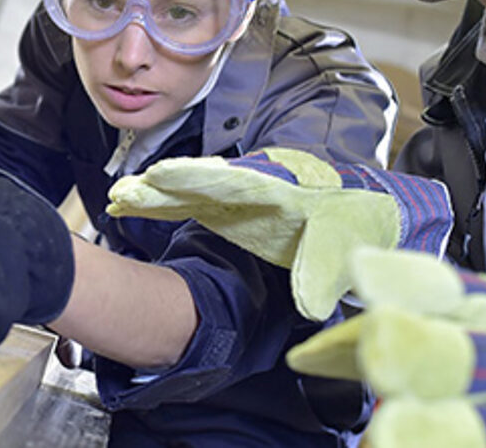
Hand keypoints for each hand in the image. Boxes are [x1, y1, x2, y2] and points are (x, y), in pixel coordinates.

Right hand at [106, 147, 450, 319]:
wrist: (365, 204)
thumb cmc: (357, 218)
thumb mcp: (346, 247)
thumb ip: (325, 274)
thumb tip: (311, 307)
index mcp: (283, 189)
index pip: (237, 182)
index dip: (200, 180)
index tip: (168, 178)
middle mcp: (253, 185)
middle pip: (202, 181)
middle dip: (166, 186)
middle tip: (130, 190)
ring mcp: (237, 194)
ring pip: (189, 190)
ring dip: (155, 195)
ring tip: (121, 198)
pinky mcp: (227, 207)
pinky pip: (187, 203)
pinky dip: (158, 205)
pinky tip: (126, 206)